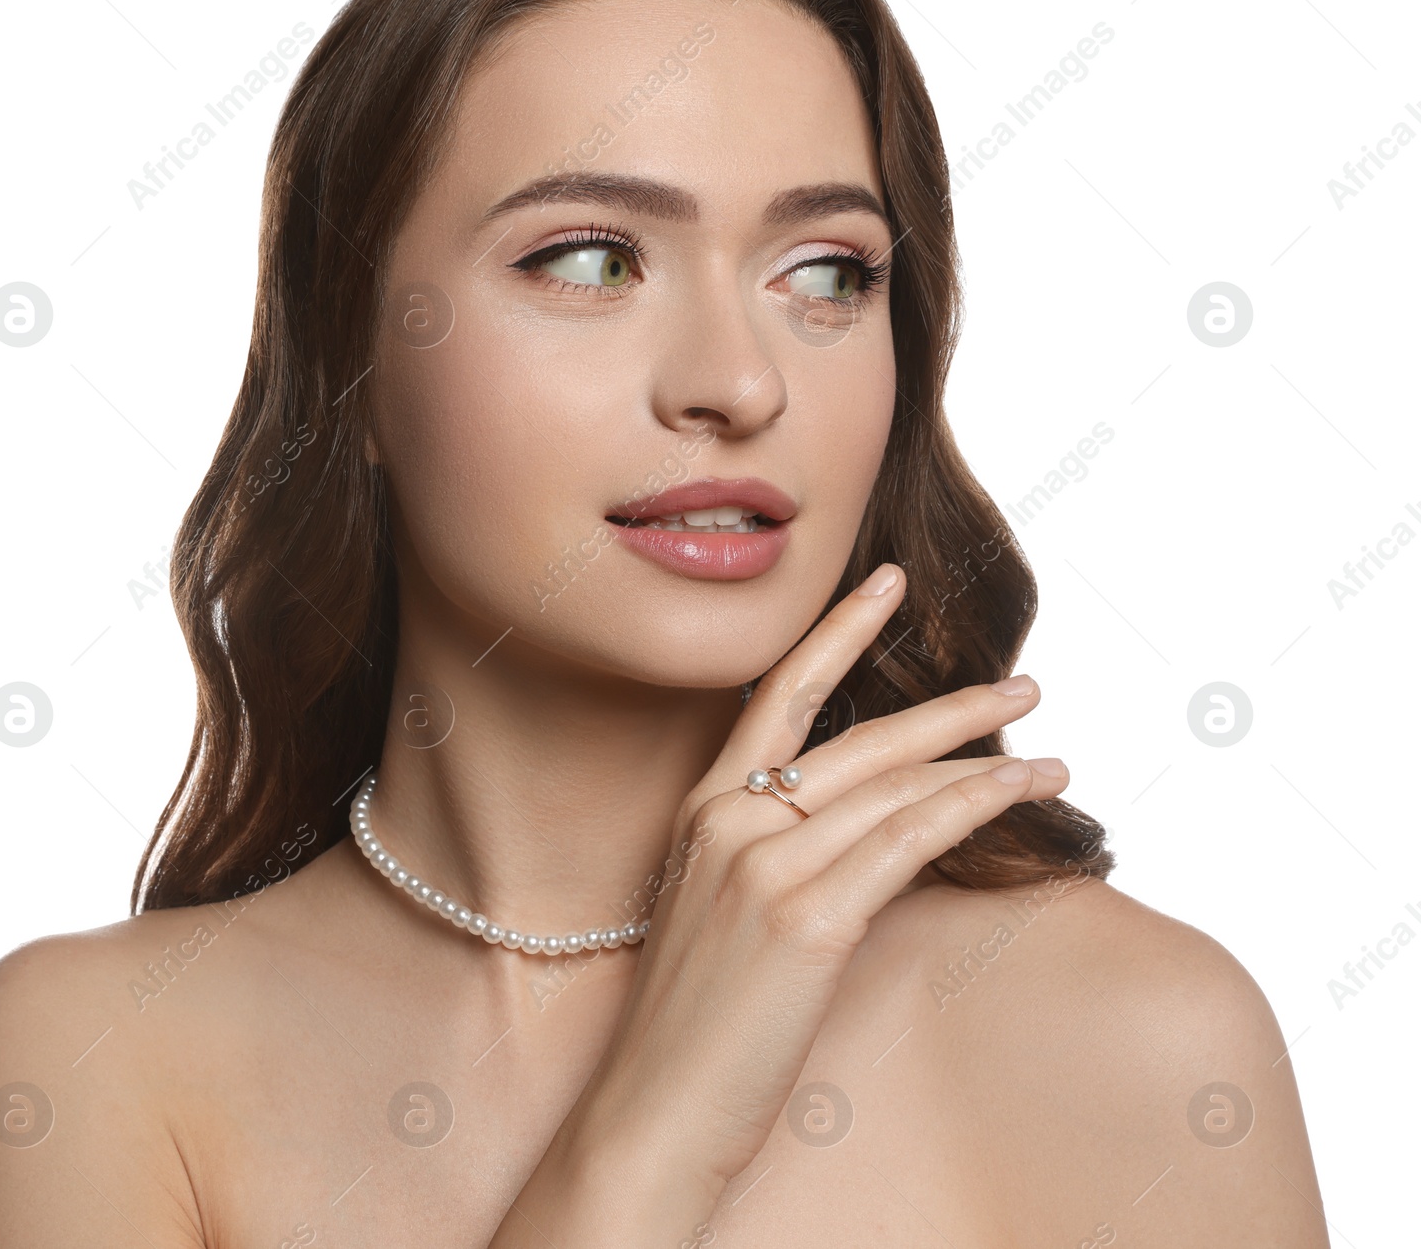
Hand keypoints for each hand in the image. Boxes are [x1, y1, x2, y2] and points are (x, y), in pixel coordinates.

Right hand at [491, 562, 1068, 1245]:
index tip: (888, 583)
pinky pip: (909, 840)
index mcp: (702, 811)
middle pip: (860, 738)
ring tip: (1048, 758)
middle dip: (950, 707)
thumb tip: (862, 833)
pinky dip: (974, 808)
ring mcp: (764, 864)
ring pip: (896, 786)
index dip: (838, 632)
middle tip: (1022, 683)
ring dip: (983, 762)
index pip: (781, 696)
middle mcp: (729, 819)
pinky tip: (1022, 792)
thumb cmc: (690, 1027)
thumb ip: (775, 858)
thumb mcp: (718, 915)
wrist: (650, 1115)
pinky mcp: (806, 917)